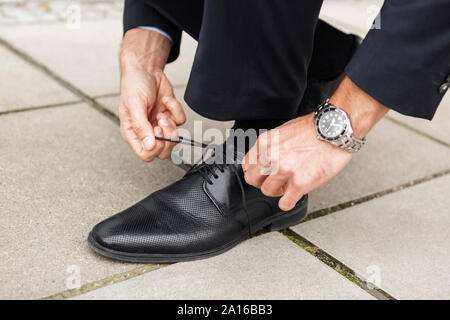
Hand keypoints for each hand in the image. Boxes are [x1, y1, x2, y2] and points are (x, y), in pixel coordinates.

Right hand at [119, 28, 185, 161]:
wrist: (146, 69)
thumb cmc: (134, 86)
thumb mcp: (134, 106)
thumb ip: (141, 127)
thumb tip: (149, 145)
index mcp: (133, 133)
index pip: (146, 154)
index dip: (155, 148)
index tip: (156, 132)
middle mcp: (147, 132)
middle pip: (163, 151)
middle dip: (167, 138)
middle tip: (161, 122)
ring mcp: (160, 125)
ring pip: (174, 139)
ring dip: (172, 124)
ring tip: (161, 112)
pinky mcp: (171, 116)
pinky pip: (181, 121)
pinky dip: (176, 110)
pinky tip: (166, 101)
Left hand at [242, 76, 388, 210]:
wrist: (334, 129)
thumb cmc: (314, 128)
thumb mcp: (283, 131)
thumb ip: (271, 146)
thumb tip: (266, 159)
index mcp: (266, 143)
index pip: (247, 165)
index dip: (256, 171)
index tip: (264, 173)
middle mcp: (271, 156)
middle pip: (252, 179)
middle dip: (263, 182)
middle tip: (275, 180)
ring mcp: (284, 170)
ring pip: (267, 191)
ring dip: (277, 191)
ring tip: (287, 186)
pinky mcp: (299, 183)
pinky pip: (284, 203)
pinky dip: (288, 202)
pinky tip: (293, 196)